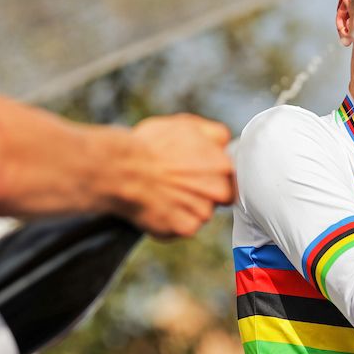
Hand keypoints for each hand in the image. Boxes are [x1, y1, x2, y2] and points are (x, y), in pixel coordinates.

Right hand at [119, 114, 235, 238]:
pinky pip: (183, 229)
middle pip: (219, 197)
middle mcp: (219, 190)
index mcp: (223, 164)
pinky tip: (158, 208)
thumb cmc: (151, 146)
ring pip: (200, 214)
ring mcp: (202, 211)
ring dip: (186, 208)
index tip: (195, 172)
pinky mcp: (185, 228)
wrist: (123, 170)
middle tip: (177, 183)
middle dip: (202, 192)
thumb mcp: (186, 124)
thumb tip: (225, 142)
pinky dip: (172, 223)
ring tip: (164, 194)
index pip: (229, 175)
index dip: (211, 174)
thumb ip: (214, 134)